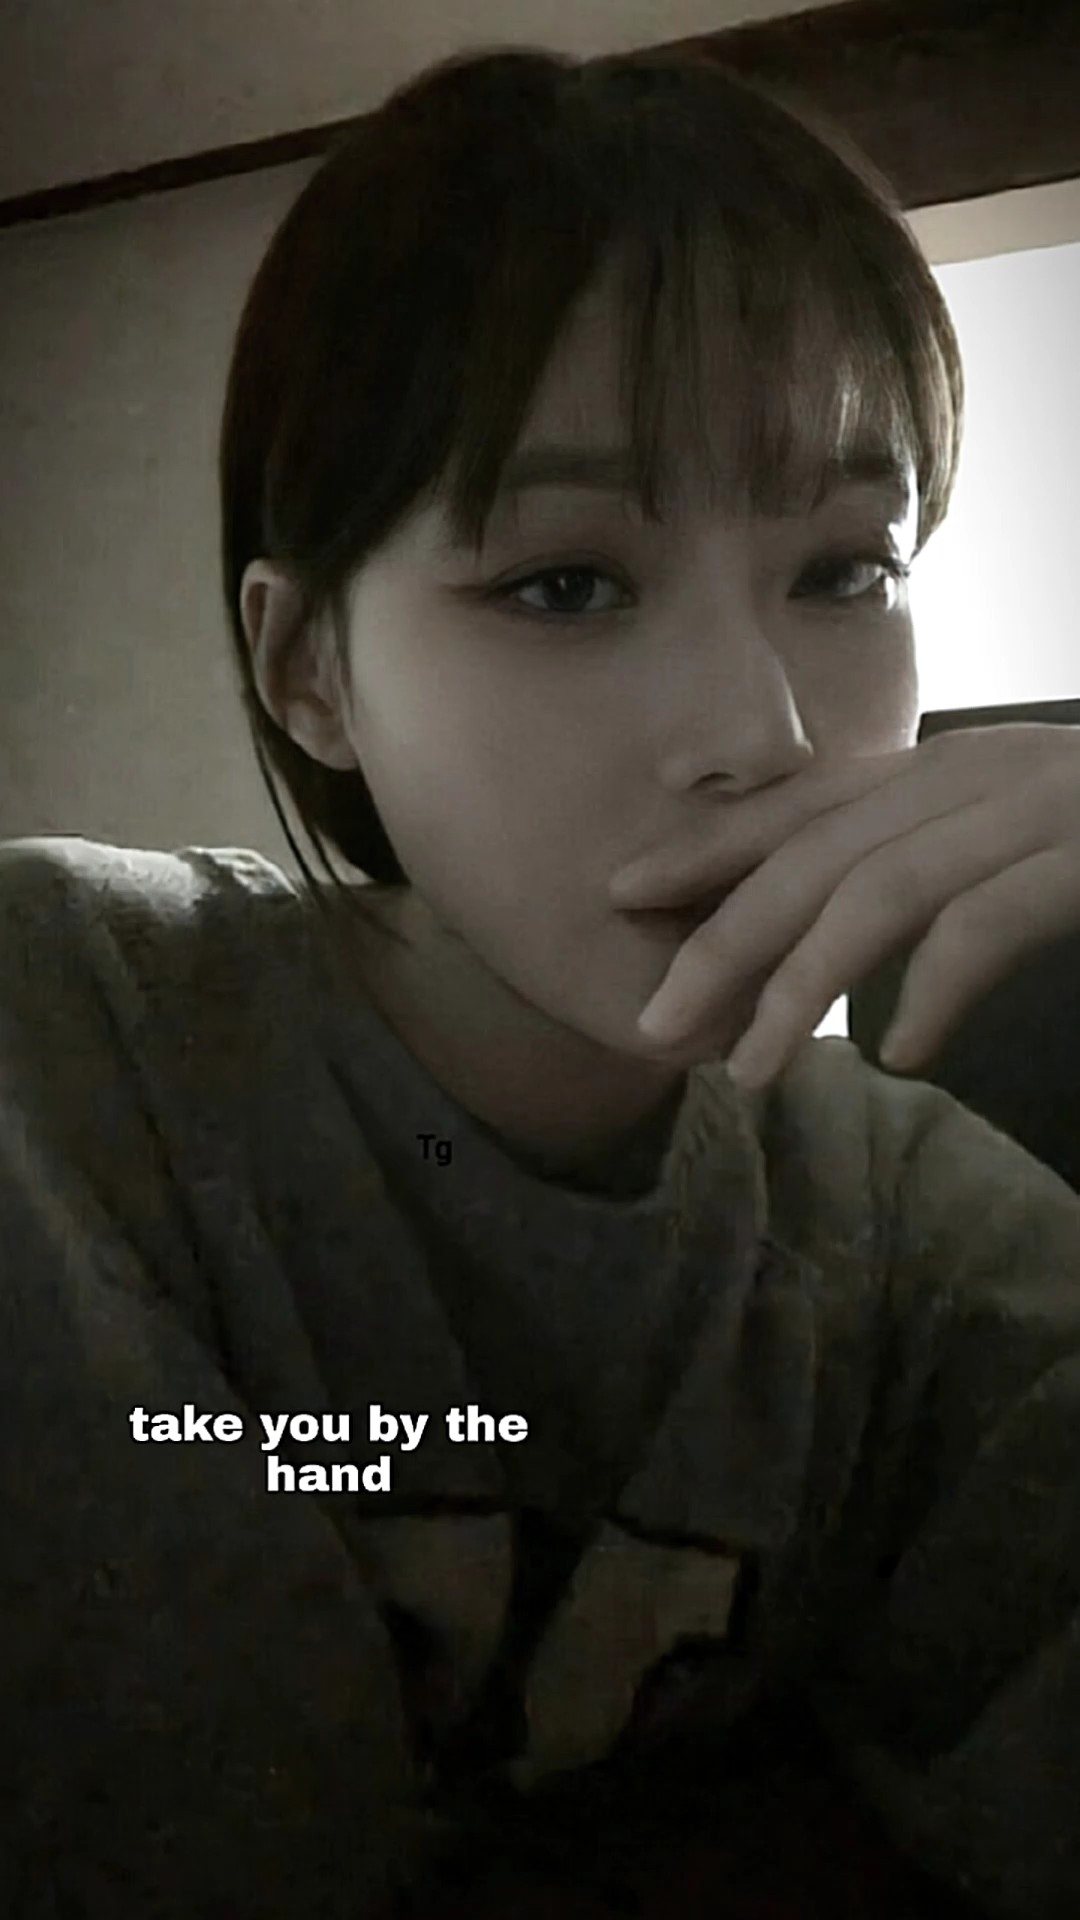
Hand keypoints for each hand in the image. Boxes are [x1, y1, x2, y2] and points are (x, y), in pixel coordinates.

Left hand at [609, 724, 1079, 1089]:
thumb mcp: (1018, 828)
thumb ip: (935, 857)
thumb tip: (845, 925)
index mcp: (949, 769)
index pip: (806, 804)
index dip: (709, 846)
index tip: (624, 889)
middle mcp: (975, 776)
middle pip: (816, 855)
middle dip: (723, 939)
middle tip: (656, 1021)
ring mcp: (1032, 811)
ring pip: (878, 892)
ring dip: (799, 986)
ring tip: (749, 1068)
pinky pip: (982, 924)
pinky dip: (930, 989)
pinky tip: (896, 1052)